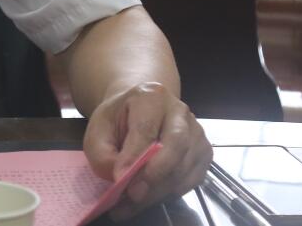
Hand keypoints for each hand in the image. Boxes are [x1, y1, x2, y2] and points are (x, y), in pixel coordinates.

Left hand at [83, 81, 211, 220]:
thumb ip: (102, 152)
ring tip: (132, 204)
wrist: (137, 111)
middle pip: (176, 144)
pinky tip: (147, 199)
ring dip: (158, 191)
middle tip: (133, 194)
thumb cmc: (118, 120)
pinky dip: (169, 194)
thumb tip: (119, 177)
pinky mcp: (204, 153)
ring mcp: (196, 132)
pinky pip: (191, 179)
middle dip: (155, 174)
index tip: (119, 179)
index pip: (146, 129)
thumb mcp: (98, 129)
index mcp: (151, 96)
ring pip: (185, 166)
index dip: (134, 157)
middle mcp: (180, 112)